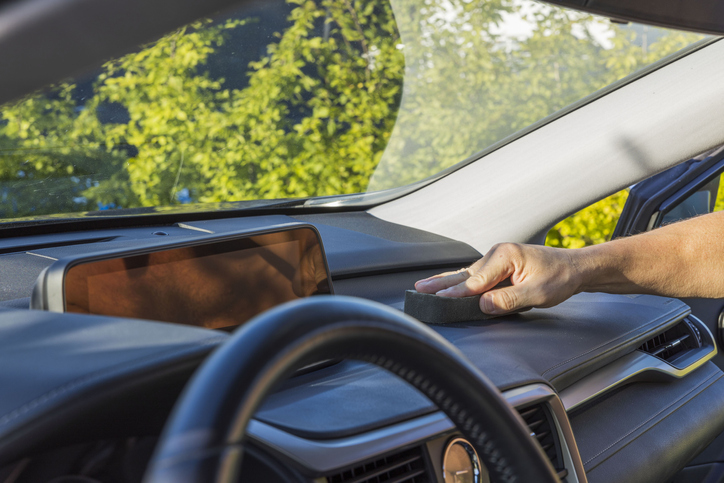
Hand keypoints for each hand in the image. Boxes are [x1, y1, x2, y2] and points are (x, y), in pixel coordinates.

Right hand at [414, 243, 582, 313]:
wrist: (575, 268)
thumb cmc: (560, 278)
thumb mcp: (537, 293)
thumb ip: (508, 300)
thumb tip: (483, 305)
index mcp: (505, 256)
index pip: (476, 281)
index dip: (456, 294)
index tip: (438, 300)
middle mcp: (497, 254)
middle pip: (465, 274)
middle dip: (440, 283)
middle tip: (418, 290)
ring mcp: (497, 259)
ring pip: (467, 274)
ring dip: (446, 282)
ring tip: (424, 288)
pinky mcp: (499, 266)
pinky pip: (475, 275)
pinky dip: (459, 281)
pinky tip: (447, 285)